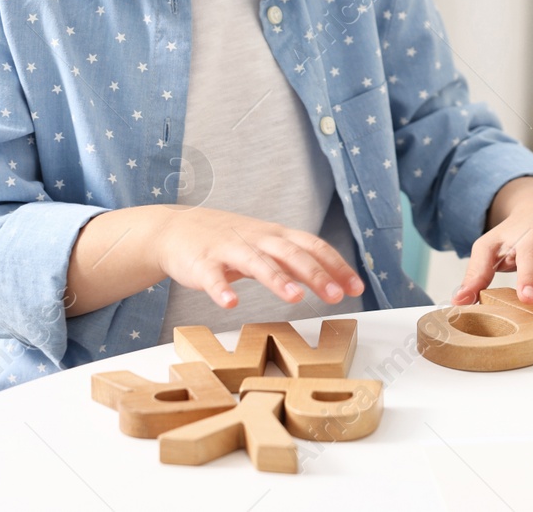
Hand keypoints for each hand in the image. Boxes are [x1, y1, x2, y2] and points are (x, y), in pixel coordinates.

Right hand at [155, 206, 367, 309]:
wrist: (175, 229)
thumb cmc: (228, 240)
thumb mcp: (264, 245)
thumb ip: (293, 261)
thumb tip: (330, 278)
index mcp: (275, 236)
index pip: (313, 246)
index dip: (336, 265)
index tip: (356, 287)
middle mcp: (256, 239)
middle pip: (290, 253)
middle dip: (315, 274)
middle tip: (336, 295)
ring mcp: (228, 249)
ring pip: (256, 263)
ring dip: (276, 279)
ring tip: (295, 298)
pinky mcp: (202, 263)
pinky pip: (212, 277)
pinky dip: (221, 289)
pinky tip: (230, 303)